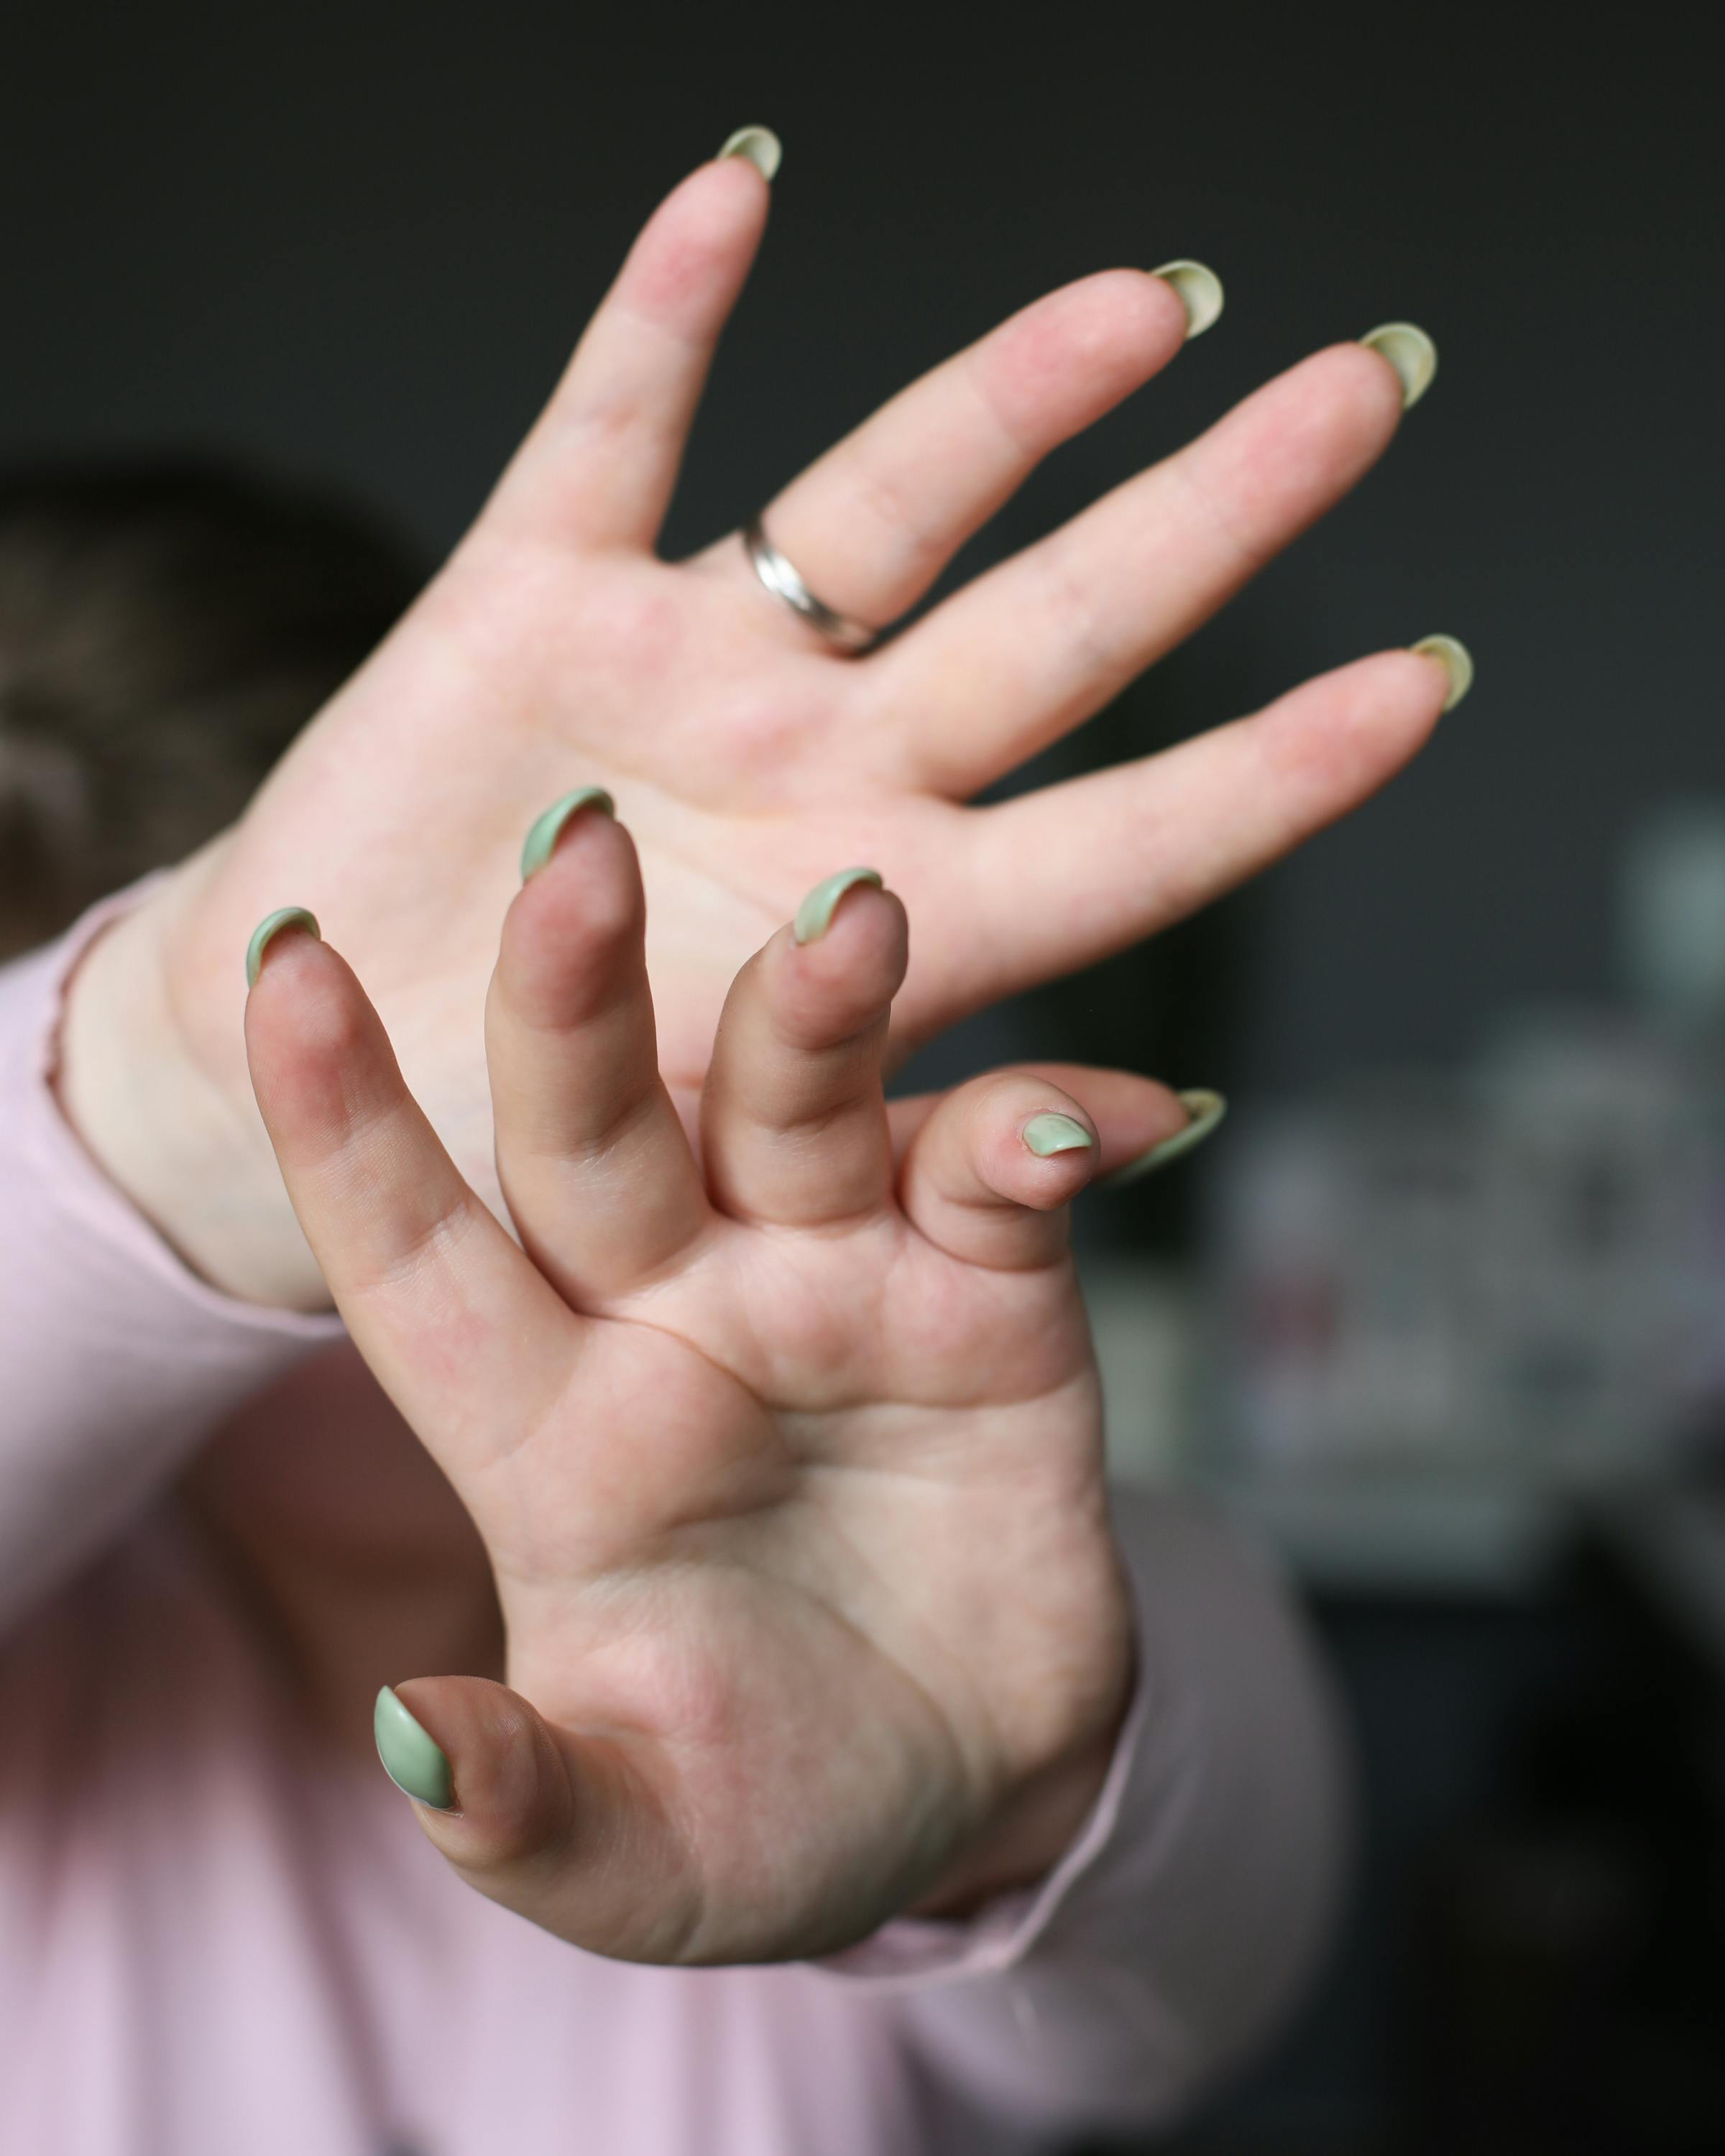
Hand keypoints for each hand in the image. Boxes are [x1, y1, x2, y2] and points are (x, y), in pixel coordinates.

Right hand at [62, 142, 1449, 1309]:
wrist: (341, 1081)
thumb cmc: (534, 1151)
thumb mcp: (737, 1175)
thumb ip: (939, 1138)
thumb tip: (1169, 1126)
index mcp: (886, 917)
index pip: (1119, 837)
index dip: (1268, 772)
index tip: (1421, 685)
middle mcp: (821, 769)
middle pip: (1049, 630)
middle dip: (1204, 522)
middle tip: (1361, 396)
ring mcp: (690, 675)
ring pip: (874, 509)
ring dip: (1003, 401)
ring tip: (1149, 307)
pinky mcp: (529, 609)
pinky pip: (605, 436)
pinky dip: (661, 321)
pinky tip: (736, 193)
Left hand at [241, 804, 1200, 1962]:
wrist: (973, 1785)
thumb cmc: (766, 1809)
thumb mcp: (641, 1857)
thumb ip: (536, 1811)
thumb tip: (412, 1738)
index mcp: (548, 1438)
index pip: (418, 1262)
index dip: (348, 1127)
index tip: (281, 970)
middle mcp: (675, 1318)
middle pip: (599, 1131)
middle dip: (577, 998)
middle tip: (576, 853)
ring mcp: (832, 1284)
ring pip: (799, 1104)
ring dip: (819, 1015)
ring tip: (851, 922)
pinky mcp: (986, 1290)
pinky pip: (1006, 1176)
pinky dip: (1044, 1134)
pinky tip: (1088, 1123)